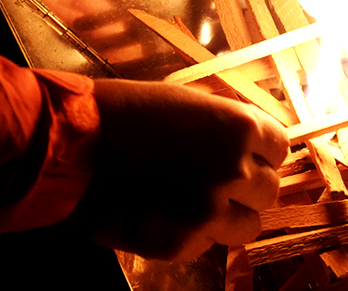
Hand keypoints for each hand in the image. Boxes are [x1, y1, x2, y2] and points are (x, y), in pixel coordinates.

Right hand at [71, 79, 288, 260]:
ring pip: (249, 225)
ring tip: (195, 203)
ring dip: (230, 216)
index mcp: (238, 126)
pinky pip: (210, 244)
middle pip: (269, 189)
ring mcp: (210, 210)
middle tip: (217, 181)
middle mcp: (234, 169)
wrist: (68, 146)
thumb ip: (224, 125)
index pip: (280, 147)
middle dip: (247, 186)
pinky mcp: (184, 243)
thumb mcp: (185, 103)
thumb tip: (251, 145)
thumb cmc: (123, 113)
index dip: (262, 152)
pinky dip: (195, 233)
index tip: (247, 156)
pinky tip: (167, 213)